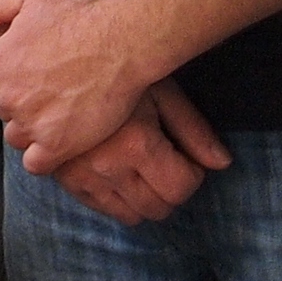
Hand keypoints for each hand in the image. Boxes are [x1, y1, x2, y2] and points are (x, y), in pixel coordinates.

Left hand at [0, 0, 168, 172]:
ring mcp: (31, 123)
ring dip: (32, 130)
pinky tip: (62, 142)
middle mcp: (8, 97)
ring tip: (60, 116)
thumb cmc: (81, 13)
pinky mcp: (56, 145)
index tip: (30, 74)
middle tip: (52, 92)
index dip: (6, 79)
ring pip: (17, 137)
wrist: (123, 40)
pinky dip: (44, 157)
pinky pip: (36, 164)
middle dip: (22, 102)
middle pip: (3, 110)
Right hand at [50, 84, 231, 224]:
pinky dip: (120, 199)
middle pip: (158, 208)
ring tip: (145, 167)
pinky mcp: (65, 180)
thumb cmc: (117, 71)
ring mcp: (83, 177)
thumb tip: (223, 164)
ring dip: (147, 198)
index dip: (192, 175)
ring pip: (132, 216)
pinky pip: (104, 210)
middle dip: (172, 189)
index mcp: (135, 143)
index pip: (180, 188)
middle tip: (168, 161)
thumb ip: (193, 130)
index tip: (186, 156)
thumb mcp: (162, 91)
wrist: (58, 64)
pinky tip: (121, 171)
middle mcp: (107, 166)